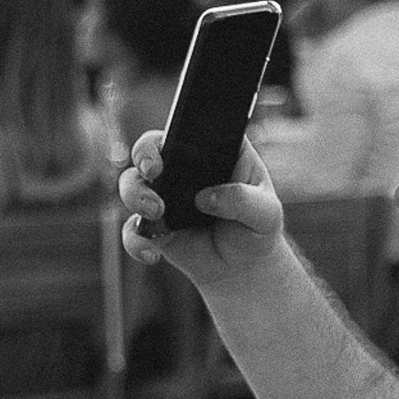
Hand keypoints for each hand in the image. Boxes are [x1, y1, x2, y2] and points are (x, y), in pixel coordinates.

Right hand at [115, 130, 284, 286]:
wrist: (244, 269)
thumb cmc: (258, 230)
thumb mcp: (266, 214)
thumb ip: (243, 200)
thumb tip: (207, 197)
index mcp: (214, 152)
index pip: (190, 128)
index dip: (174, 130)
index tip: (170, 149)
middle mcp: (183, 168)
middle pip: (149, 149)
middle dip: (143, 156)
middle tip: (154, 173)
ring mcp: (165, 196)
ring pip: (132, 184)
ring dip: (135, 195)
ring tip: (156, 213)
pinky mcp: (154, 226)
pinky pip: (132, 229)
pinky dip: (135, 241)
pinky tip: (151, 254)